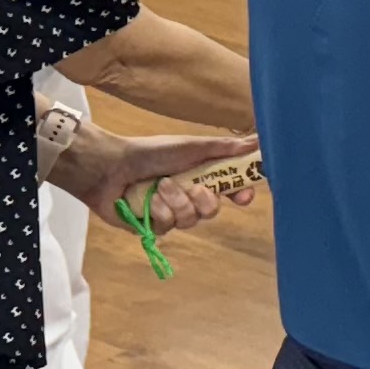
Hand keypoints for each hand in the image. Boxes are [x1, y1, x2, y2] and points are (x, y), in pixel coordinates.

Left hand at [55, 128, 258, 237]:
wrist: (110, 167)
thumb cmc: (151, 152)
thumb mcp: (191, 146)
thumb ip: (224, 148)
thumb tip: (258, 141)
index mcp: (201, 176)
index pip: (231, 190)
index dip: (240, 195)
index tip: (243, 197)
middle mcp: (188, 196)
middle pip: (213, 211)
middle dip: (204, 201)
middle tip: (194, 187)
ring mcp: (170, 213)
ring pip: (191, 220)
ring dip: (176, 202)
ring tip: (161, 186)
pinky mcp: (152, 226)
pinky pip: (167, 227)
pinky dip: (158, 211)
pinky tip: (147, 199)